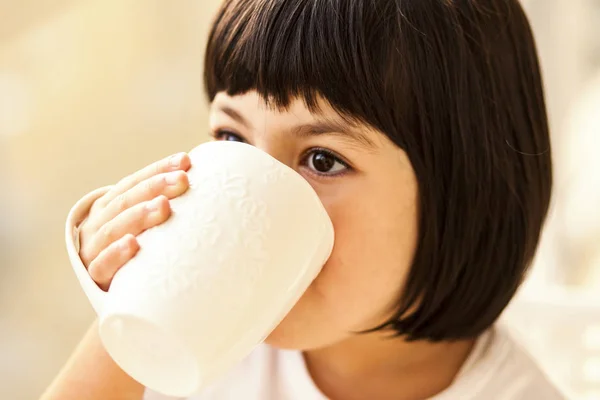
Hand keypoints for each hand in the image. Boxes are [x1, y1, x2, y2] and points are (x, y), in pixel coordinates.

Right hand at [78, 153, 190, 289]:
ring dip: (139, 215)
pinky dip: (116, 253)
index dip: (158, 170)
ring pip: (114, 228)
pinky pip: (103, 264)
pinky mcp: (95, 276)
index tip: (184, 162)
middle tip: (182, 180)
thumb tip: (202, 181)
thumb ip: (164, 207)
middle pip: (125, 201)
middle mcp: (98, 223)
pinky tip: (133, 244)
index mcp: (109, 206)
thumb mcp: (148, 227)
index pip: (133, 183)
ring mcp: (93, 249)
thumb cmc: (140, 254)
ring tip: (163, 206)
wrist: (117, 297)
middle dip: (154, 187)